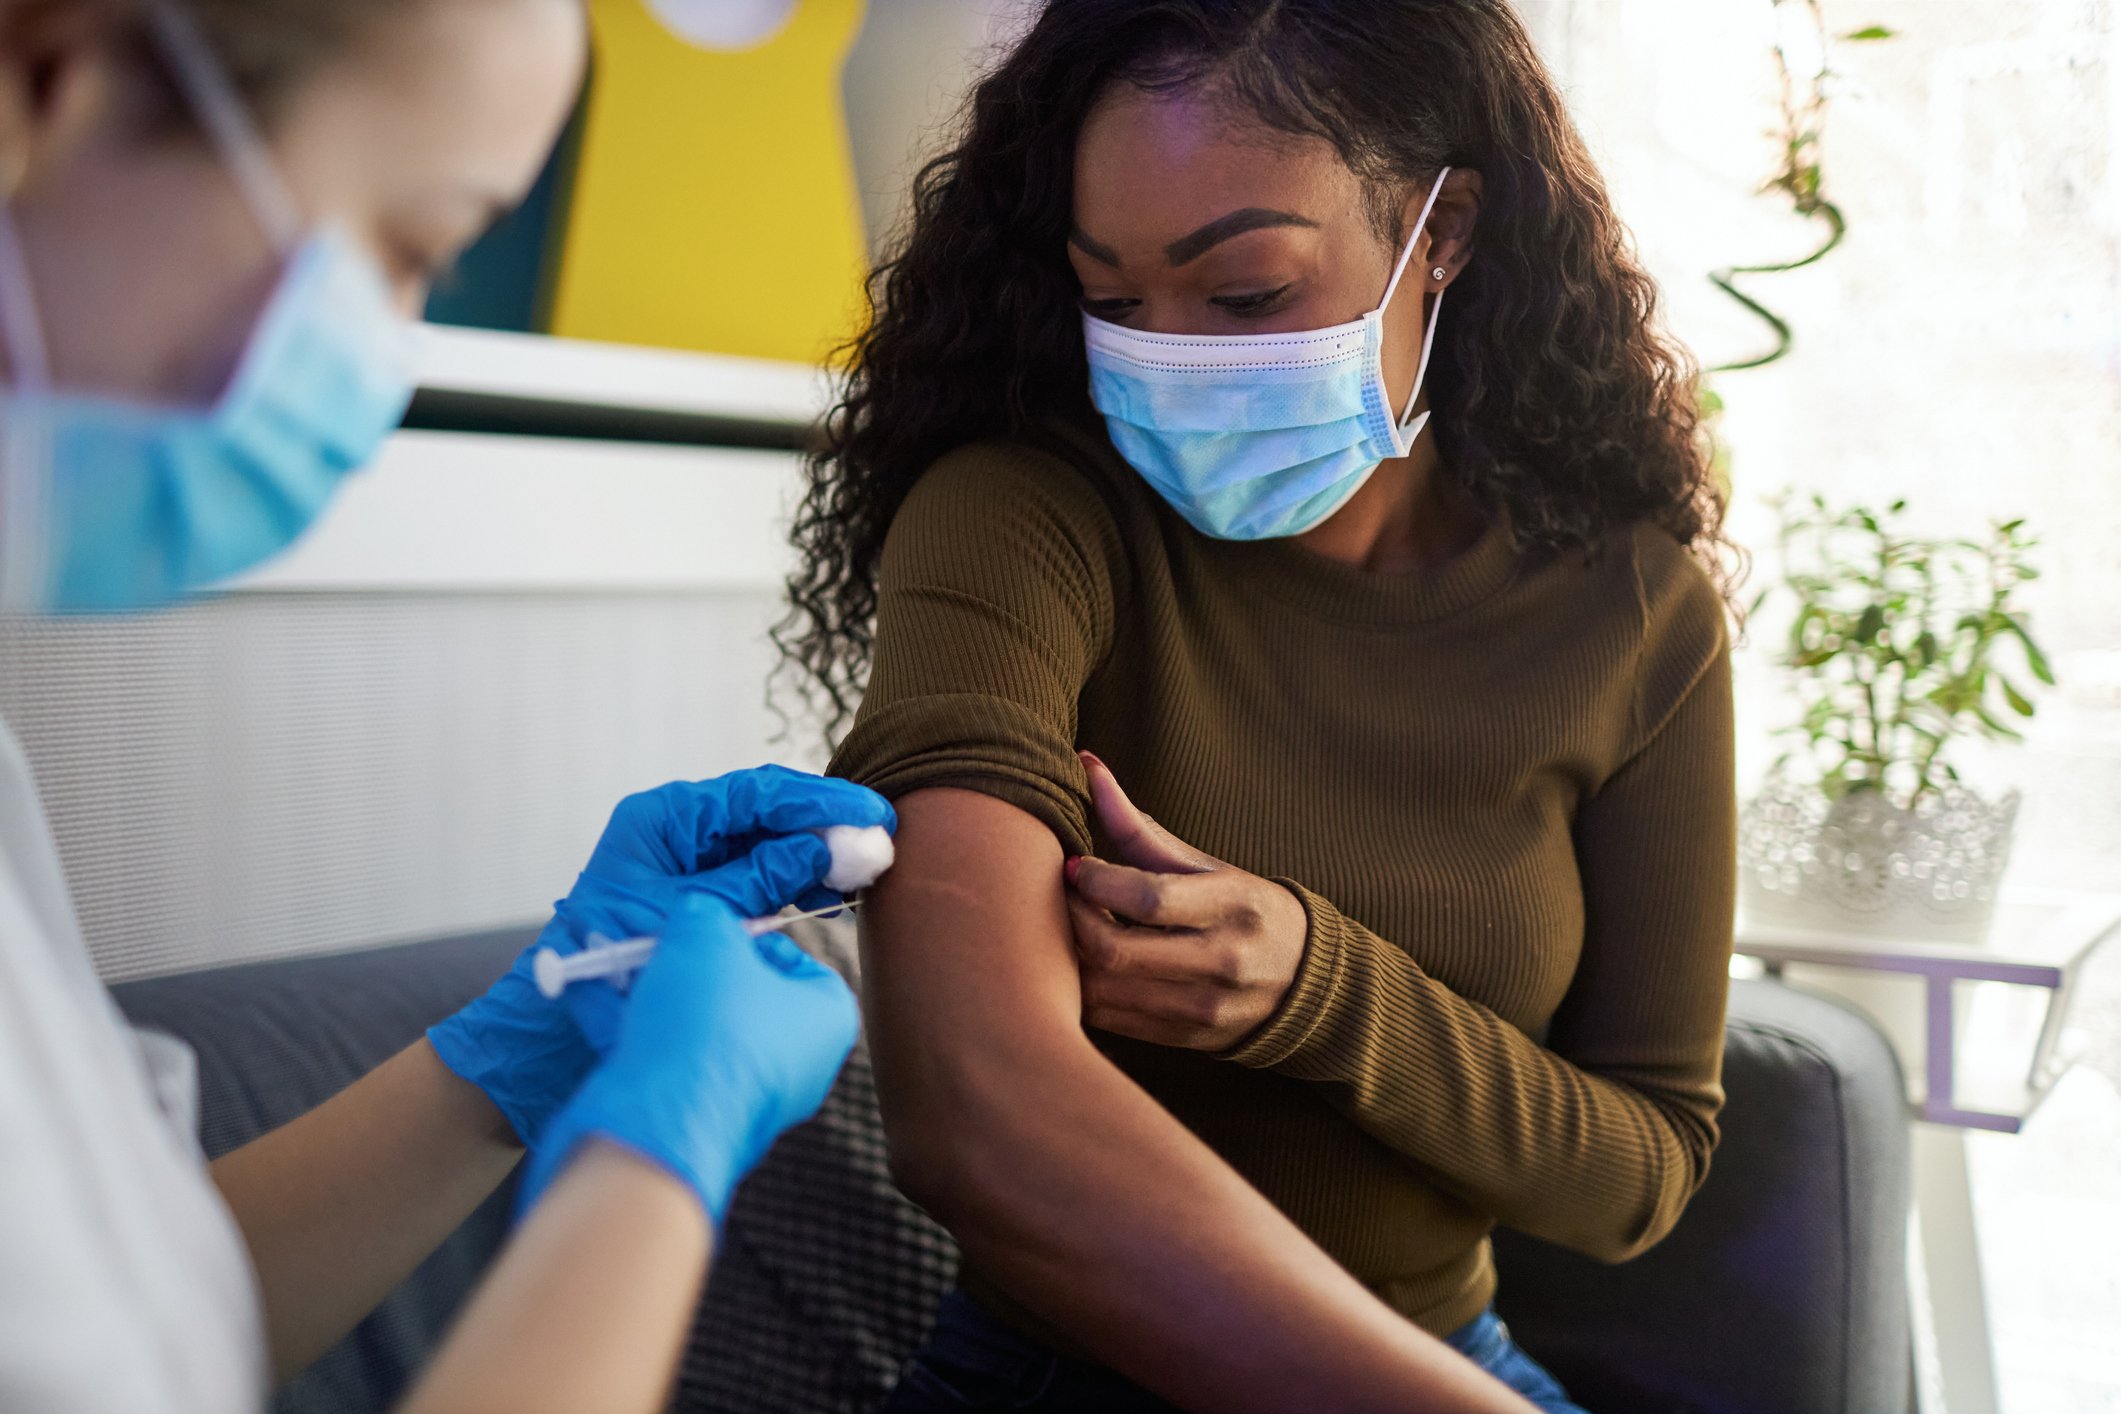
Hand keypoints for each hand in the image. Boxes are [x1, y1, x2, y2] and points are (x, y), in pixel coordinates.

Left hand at [428, 767, 891, 1145]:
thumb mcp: (693, 915)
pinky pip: (762, 873)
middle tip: (881, 836)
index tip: (869, 812)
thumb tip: (826, 850)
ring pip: (770, 841)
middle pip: (768, 811)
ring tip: (865, 868)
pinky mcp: (706, 892)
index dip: (818, 801)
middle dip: (825, 824)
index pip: (755, 794)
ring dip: (817, 853)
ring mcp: (692, 860)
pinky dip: (798, 880)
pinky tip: (833, 893)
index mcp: (663, 818)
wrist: (562, 1029)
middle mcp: (678, 830)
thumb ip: (759, 879)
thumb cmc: (609, 967)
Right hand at [519, 893, 860, 1224]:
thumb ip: (707, 913)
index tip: (702, 929)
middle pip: (737, 994)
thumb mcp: (706, 934)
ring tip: (610, 964)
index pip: (792, 957)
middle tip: (650, 944)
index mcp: (828, 1017)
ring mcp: (750, 1100)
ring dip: (651, 994)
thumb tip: (697, 917)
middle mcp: (799, 1065)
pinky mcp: (697, 1122)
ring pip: (695, 1030)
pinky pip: (666, 1063)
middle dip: (686, 966)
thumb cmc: (705, 1026)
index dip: (740, 936)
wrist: (658, 1126)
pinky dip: (632, 1032)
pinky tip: (589, 1001)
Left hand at [1066, 753, 1308, 1051]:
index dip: (1097, 882)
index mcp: (1232, 905)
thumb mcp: (1204, 865)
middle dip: (1074, 921)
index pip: (1149, 898)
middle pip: (1117, 951)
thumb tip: (1086, 765)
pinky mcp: (1186, 1039)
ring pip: (1106, 991)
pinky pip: (1112, 1020)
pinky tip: (1082, 964)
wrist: (1302, 981)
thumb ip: (1139, 826)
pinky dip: (1084, 990)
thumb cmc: (1240, 908)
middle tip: (1061, 900)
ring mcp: (1204, 1007)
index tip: (1075, 866)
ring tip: (1068, 929)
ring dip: (1071, 958)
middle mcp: (1222, 961)